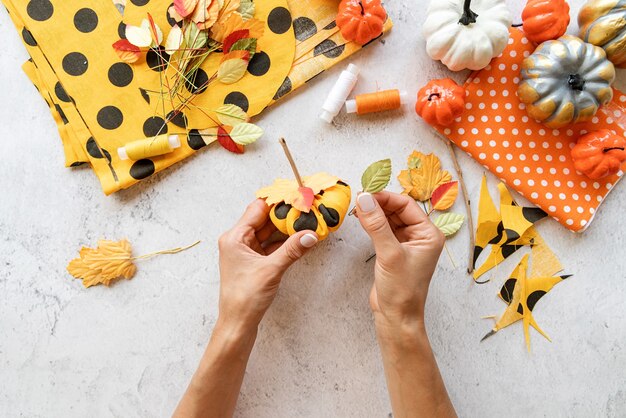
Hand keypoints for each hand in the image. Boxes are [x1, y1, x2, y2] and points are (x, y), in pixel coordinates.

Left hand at [217, 199, 317, 332]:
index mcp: (235, 237)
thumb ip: (292, 250)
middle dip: (285, 214)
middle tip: (306, 207)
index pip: (257, 209)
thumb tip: (310, 234)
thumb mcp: (272, 270)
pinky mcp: (254, 262)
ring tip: (306, 221)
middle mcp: (238, 241)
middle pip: (264, 219)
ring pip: (269, 232)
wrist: (238, 324)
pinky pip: (271, 245)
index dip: (277, 201)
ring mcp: (246, 252)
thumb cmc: (245, 298)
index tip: (295, 195)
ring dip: (286, 228)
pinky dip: (284, 242)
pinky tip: (299, 238)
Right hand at [355, 191, 444, 332]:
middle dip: (378, 203)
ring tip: (356, 209)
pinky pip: (383, 230)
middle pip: (397, 209)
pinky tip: (361, 220)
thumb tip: (364, 199)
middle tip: (358, 200)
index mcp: (428, 234)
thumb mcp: (389, 254)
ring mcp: (406, 244)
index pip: (406, 205)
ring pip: (389, 219)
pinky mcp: (393, 251)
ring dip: (374, 213)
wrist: (396, 317)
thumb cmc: (401, 290)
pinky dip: (372, 224)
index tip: (365, 193)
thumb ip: (376, 225)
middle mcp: (420, 236)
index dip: (385, 197)